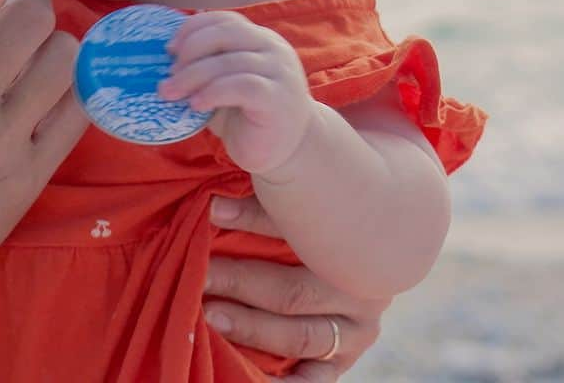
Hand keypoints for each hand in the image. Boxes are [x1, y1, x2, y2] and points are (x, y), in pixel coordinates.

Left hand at [159, 10, 313, 174]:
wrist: (287, 153)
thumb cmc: (247, 116)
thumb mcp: (222, 84)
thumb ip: (206, 65)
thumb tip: (166, 55)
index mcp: (259, 38)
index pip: (223, 20)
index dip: (192, 28)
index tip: (169, 49)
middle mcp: (273, 48)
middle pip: (223, 35)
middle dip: (189, 52)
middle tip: (168, 75)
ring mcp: (279, 71)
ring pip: (228, 61)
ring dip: (192, 76)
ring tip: (171, 93)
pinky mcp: (278, 98)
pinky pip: (241, 86)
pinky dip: (212, 93)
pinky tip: (196, 105)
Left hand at [202, 196, 390, 379]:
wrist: (358, 253)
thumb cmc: (319, 218)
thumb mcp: (302, 203)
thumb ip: (268, 199)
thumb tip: (215, 202)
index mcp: (354, 243)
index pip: (299, 231)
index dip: (252, 219)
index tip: (212, 211)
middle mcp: (361, 292)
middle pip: (294, 291)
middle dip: (241, 281)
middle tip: (202, 274)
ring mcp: (355, 333)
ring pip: (300, 336)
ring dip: (251, 327)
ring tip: (211, 315)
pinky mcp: (341, 362)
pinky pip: (311, 382)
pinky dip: (280, 382)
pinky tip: (242, 370)